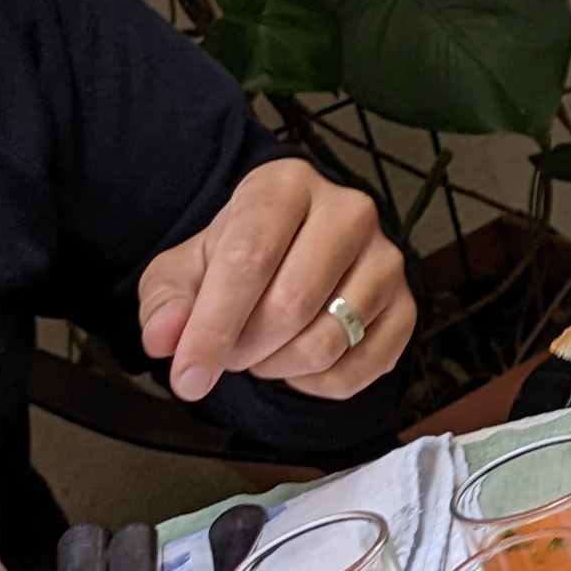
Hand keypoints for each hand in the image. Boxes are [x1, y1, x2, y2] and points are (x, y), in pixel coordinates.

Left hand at [139, 159, 411, 400]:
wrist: (292, 252)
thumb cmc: (238, 256)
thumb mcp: (184, 269)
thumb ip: (167, 302)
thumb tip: (164, 338)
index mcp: (286, 186)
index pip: (250, 260)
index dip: (214, 326)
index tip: (188, 374)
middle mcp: (348, 212)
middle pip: (289, 306)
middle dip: (243, 350)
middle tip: (224, 355)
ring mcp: (386, 260)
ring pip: (324, 344)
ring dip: (276, 368)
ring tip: (260, 352)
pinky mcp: (406, 305)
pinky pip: (357, 370)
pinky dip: (314, 384)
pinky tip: (296, 363)